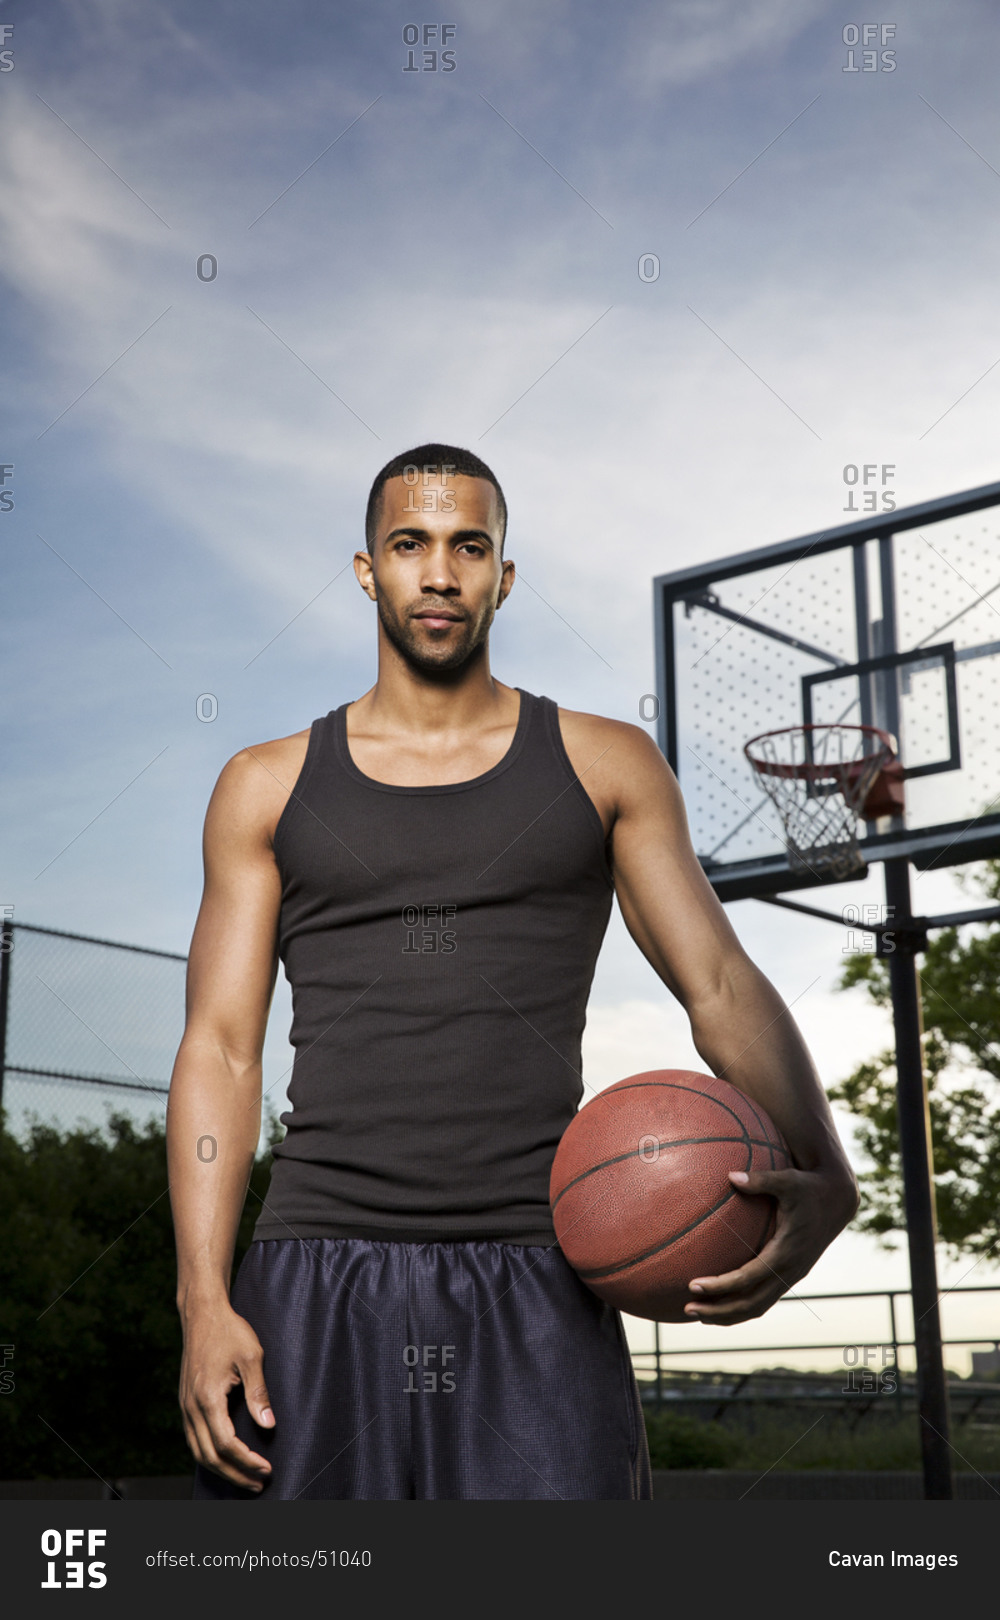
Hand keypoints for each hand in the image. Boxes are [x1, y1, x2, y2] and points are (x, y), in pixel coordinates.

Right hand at [179, 1300, 274, 1490]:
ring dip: (221, 1469)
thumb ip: (258, 1392)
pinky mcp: (186, 1403)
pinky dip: (209, 1455)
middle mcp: (191, 1407)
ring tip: (245, 1477)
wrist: (202, 1313)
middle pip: (209, 1456)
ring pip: (198, 1452)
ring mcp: (185, 1406)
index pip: (226, 1444)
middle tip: (258, 1483)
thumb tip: (268, 1425)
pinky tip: (226, 1458)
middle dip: (234, 1474)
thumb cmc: (229, 1331)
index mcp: (207, 1398)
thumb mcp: (252, 1356)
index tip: (266, 1468)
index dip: (246, 1461)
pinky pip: (194, 1439)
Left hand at [682, 1164, 858, 1325]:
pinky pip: (763, 1299)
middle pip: (751, 1303)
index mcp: (786, 1252)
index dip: (720, 1285)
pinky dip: (741, 1307)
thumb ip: (761, 1179)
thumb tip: (731, 1176)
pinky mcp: (789, 1276)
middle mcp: (789, 1270)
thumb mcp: (788, 1180)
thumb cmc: (808, 1187)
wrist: (836, 1201)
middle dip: (719, 1310)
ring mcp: (790, 1277)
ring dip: (728, 1314)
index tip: (693, 1285)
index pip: (748, 1278)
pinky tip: (719, 1303)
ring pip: (757, 1307)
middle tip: (688, 1308)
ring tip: (698, 1313)